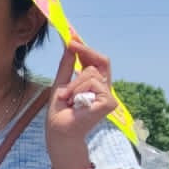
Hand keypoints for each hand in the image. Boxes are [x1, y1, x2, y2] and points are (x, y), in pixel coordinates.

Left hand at [45, 39, 116, 159]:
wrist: (59, 131)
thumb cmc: (60, 112)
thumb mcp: (61, 82)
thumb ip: (67, 64)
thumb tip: (70, 44)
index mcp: (95, 84)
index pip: (98, 61)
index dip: (87, 48)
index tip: (72, 37)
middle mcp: (105, 88)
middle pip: (99, 61)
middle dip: (83, 54)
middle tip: (70, 49)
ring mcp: (109, 96)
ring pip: (91, 73)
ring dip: (73, 85)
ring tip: (67, 98)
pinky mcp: (109, 102)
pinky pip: (93, 83)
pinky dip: (78, 91)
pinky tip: (74, 103)